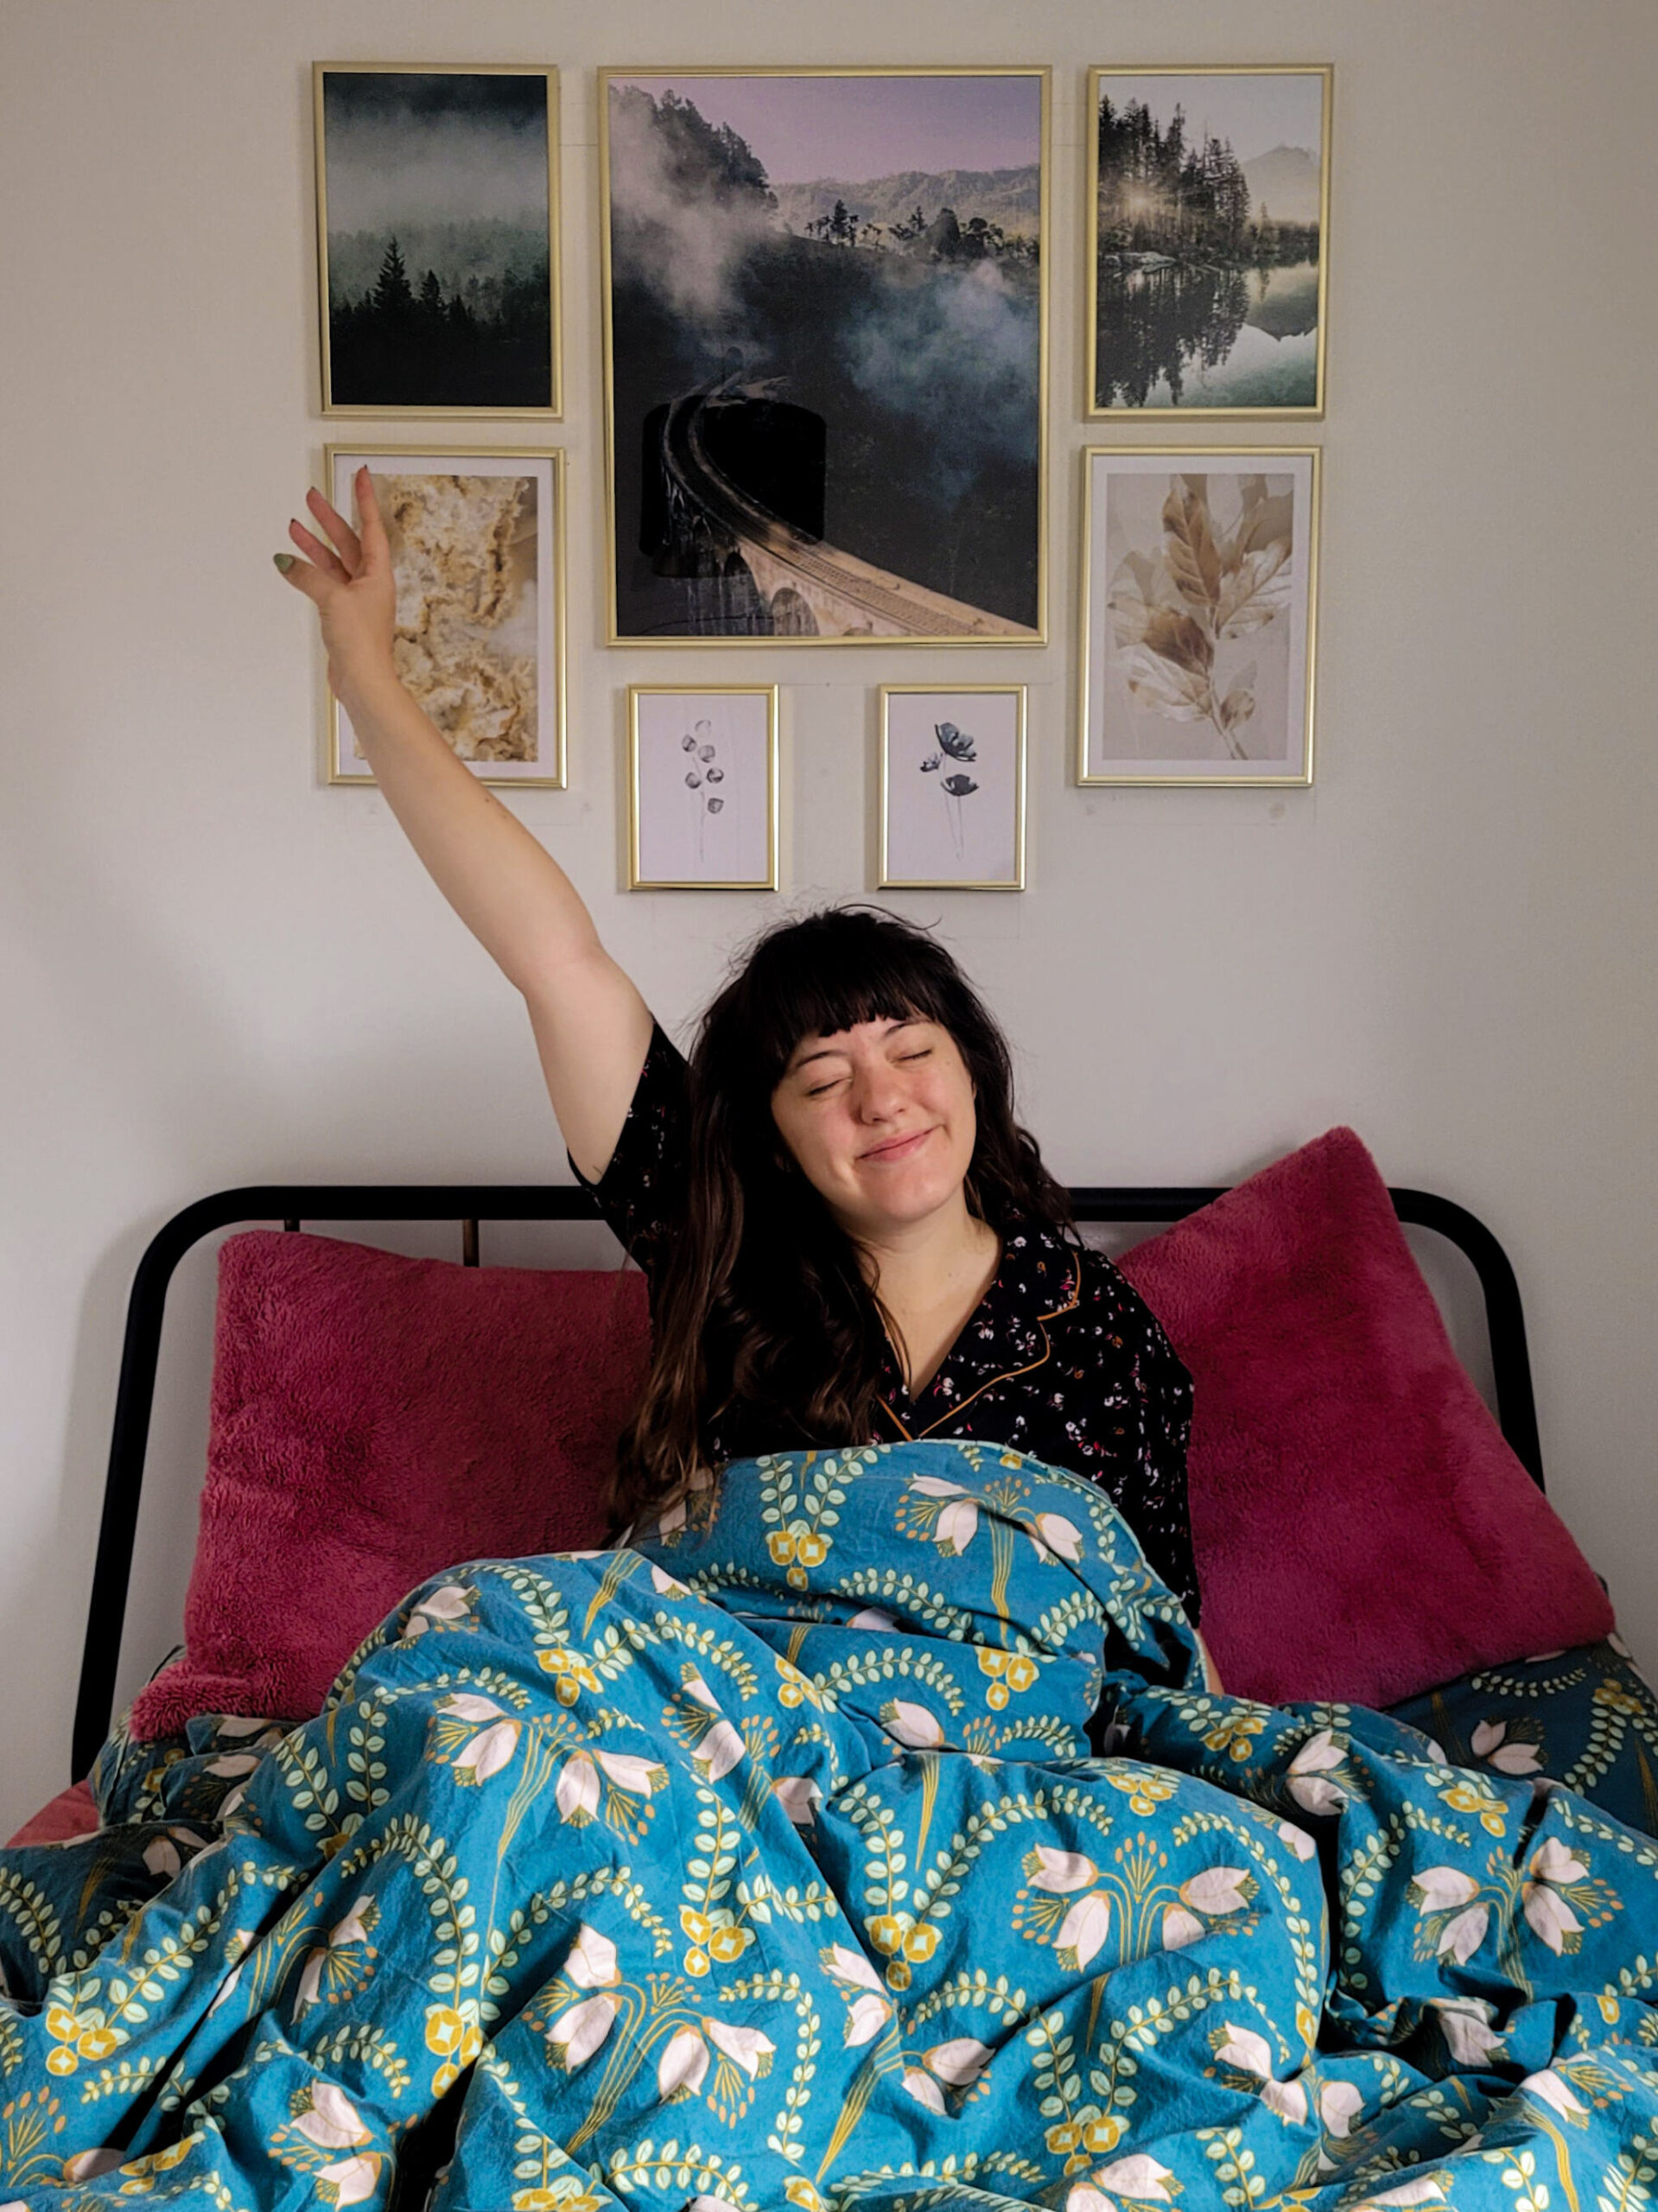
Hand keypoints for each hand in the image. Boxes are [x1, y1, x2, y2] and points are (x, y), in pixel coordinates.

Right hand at [275, 466, 398, 705]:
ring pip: (333, 563)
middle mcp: (369, 583)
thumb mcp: (333, 599)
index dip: (365, 500)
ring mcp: (355, 599)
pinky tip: (291, 561)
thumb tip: (285, 561)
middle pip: (348, 542)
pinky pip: (324, 584)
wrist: (363, 680)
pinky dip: (308, 571)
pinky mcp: (342, 615)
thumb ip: (308, 576)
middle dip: (330, 519)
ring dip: (315, 544)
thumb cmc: (360, 641)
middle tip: (312, 496)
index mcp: (377, 573)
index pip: (371, 527)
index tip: (361, 476)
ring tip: (294, 524)